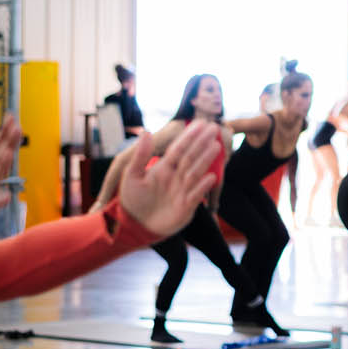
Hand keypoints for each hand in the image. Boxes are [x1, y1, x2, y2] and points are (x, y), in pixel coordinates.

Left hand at [116, 120, 220, 235]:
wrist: (135, 224)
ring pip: (195, 172)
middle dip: (202, 144)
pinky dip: (202, 187)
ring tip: (216, 147)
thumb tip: (146, 132)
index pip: (178, 149)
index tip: (199, 124)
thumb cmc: (133, 199)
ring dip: (205, 160)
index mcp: (164, 168)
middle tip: (213, 128)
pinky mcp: (186, 207)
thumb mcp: (131, 175)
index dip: (188, 137)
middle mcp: (176, 177)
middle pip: (191, 158)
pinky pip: (196, 195)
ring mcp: (182, 191)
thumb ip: (141, 155)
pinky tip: (211, 177)